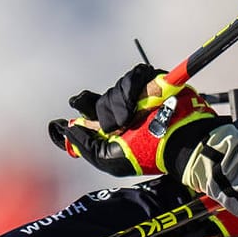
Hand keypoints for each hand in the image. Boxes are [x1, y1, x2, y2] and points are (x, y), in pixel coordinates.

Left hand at [47, 64, 222, 177]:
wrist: (182, 140)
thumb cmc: (150, 154)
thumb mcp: (111, 159)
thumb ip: (87, 146)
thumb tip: (68, 130)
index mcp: (111, 131)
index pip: (85, 118)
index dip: (73, 117)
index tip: (55, 123)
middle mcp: (120, 111)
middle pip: (94, 102)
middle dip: (102, 113)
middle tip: (116, 125)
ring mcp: (135, 96)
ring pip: (113, 90)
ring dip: (119, 104)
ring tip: (132, 119)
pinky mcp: (149, 82)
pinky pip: (132, 76)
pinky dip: (133, 89)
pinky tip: (140, 103)